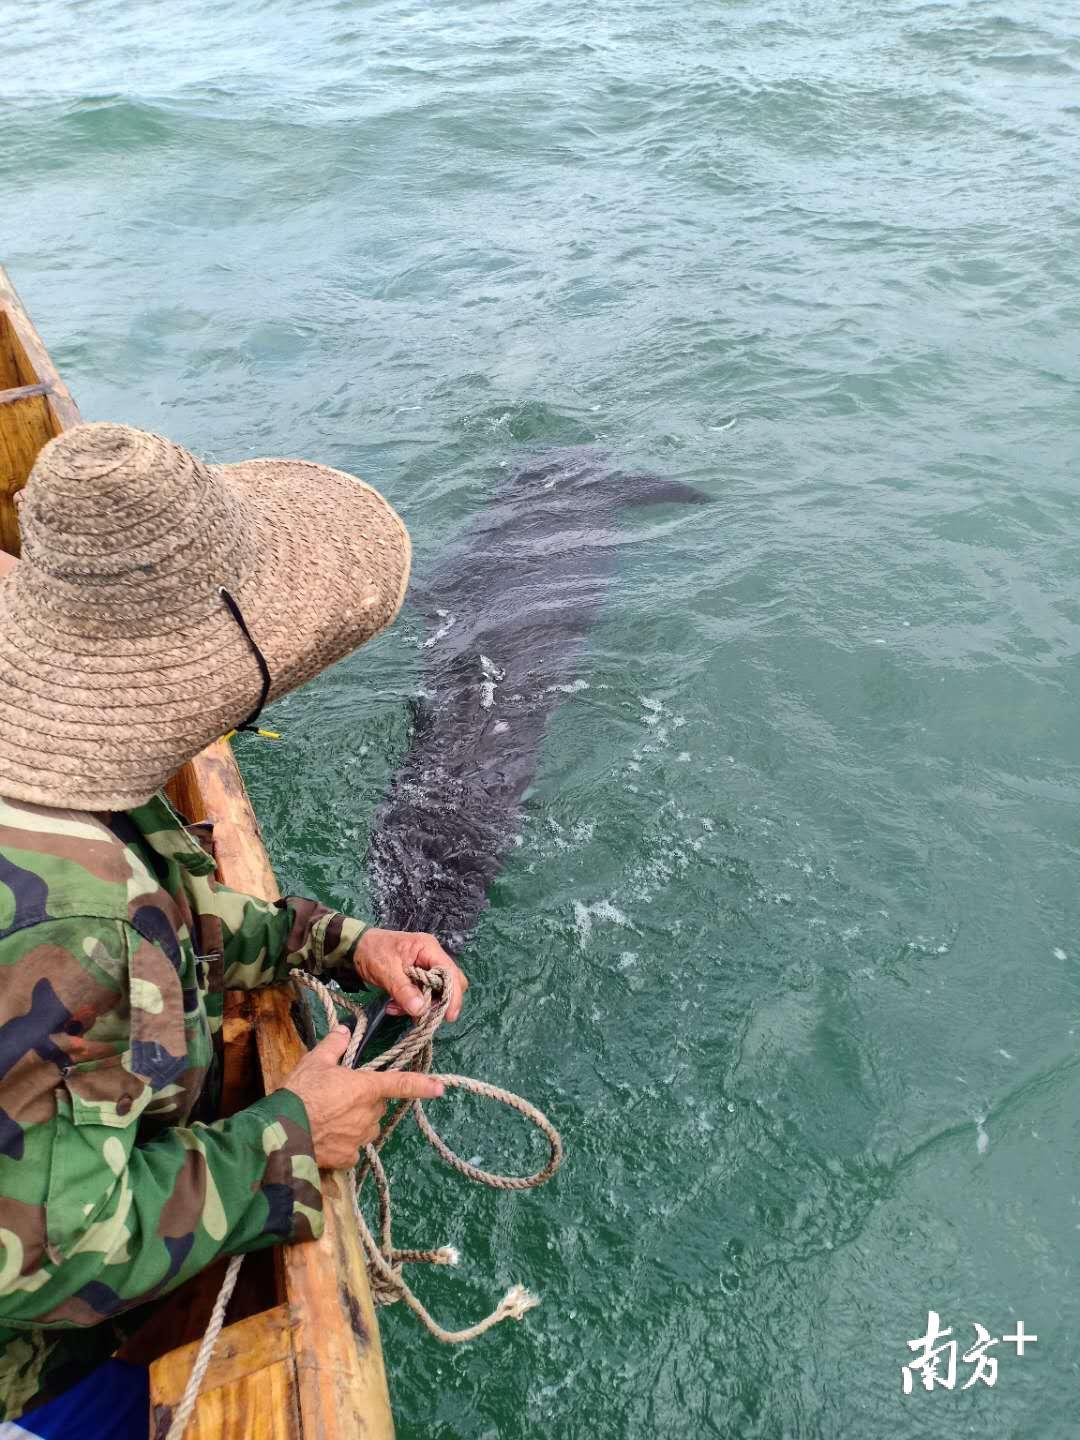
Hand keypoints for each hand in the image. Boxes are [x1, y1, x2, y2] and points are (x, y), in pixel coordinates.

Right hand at [283, 1026, 443, 1168]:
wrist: (281, 1132)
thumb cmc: (301, 1092)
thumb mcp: (315, 1061)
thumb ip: (334, 1045)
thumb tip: (344, 1030)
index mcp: (367, 1088)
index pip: (401, 1084)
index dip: (422, 1085)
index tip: (440, 1088)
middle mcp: (368, 1114)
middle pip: (376, 1105)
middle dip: (365, 1100)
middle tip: (339, 1096)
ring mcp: (359, 1138)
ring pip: (366, 1127)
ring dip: (356, 1122)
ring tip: (330, 1117)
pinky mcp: (346, 1158)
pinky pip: (353, 1149)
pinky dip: (345, 1143)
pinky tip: (328, 1138)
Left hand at [353, 928, 468, 1021]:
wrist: (356, 948)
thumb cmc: (372, 952)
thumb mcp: (386, 971)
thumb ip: (404, 990)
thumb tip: (421, 1010)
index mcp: (428, 949)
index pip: (451, 972)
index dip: (453, 995)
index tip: (449, 1016)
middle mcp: (431, 957)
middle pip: (449, 983)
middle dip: (436, 1002)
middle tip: (420, 1014)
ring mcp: (425, 967)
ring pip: (434, 993)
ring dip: (418, 1005)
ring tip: (395, 1008)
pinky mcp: (417, 977)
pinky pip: (421, 995)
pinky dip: (410, 1004)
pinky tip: (392, 1006)